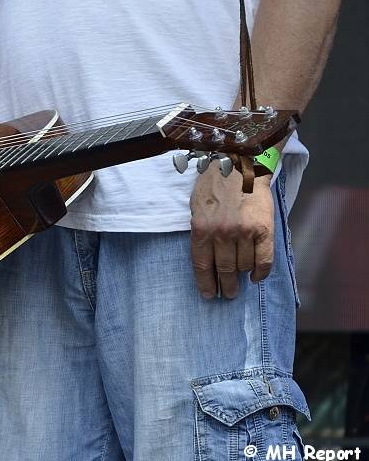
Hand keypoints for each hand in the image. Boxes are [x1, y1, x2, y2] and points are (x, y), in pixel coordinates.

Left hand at [190, 164, 273, 298]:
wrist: (240, 164)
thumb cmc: (214, 185)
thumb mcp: (196, 208)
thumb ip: (200, 232)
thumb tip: (206, 260)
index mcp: (200, 229)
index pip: (202, 266)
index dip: (206, 284)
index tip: (209, 295)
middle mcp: (221, 233)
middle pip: (223, 270)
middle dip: (226, 286)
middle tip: (228, 294)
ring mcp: (243, 232)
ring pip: (243, 266)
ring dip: (241, 275)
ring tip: (240, 278)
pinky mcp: (263, 229)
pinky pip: (264, 260)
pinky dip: (260, 271)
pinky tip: (256, 276)